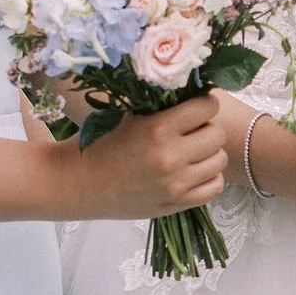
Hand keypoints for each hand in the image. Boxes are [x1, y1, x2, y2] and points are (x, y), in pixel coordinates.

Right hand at [67, 95, 228, 219]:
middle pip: (217, 134)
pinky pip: (214, 188)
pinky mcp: (175, 204)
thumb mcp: (127, 115)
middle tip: (192, 129)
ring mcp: (175, 184)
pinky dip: (208, 177)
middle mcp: (170, 157)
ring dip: (209, 153)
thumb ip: (160, 105)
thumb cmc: (98, 144)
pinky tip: (193, 171)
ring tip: (192, 151)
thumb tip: (192, 89)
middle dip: (207, 127)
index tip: (194, 106)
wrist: (76, 183)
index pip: (207, 107)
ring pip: (219, 160)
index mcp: (157, 129)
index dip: (203, 104)